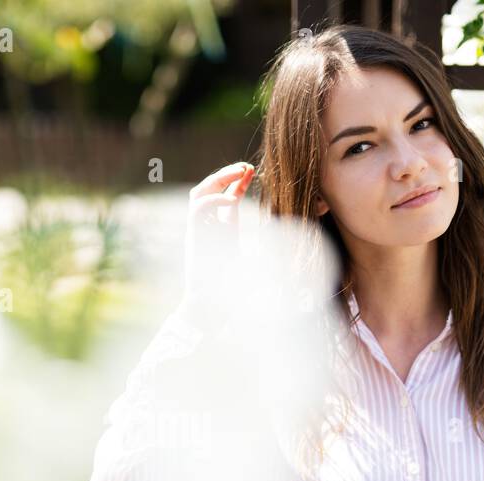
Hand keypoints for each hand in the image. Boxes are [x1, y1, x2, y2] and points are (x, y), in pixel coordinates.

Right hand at [182, 161, 254, 321]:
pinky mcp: (194, 238)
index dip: (239, 181)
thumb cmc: (233, 295)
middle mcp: (208, 227)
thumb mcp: (257, 265)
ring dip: (218, 179)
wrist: (211, 310)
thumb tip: (289, 244)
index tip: (253, 171)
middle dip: (226, 174)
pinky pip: (197, 209)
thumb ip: (267, 252)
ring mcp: (198, 232)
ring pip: (198, 193)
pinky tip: (231, 201)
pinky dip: (213, 200)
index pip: (226, 197)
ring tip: (238, 173)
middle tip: (246, 167)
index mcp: (222, 230)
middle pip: (208, 188)